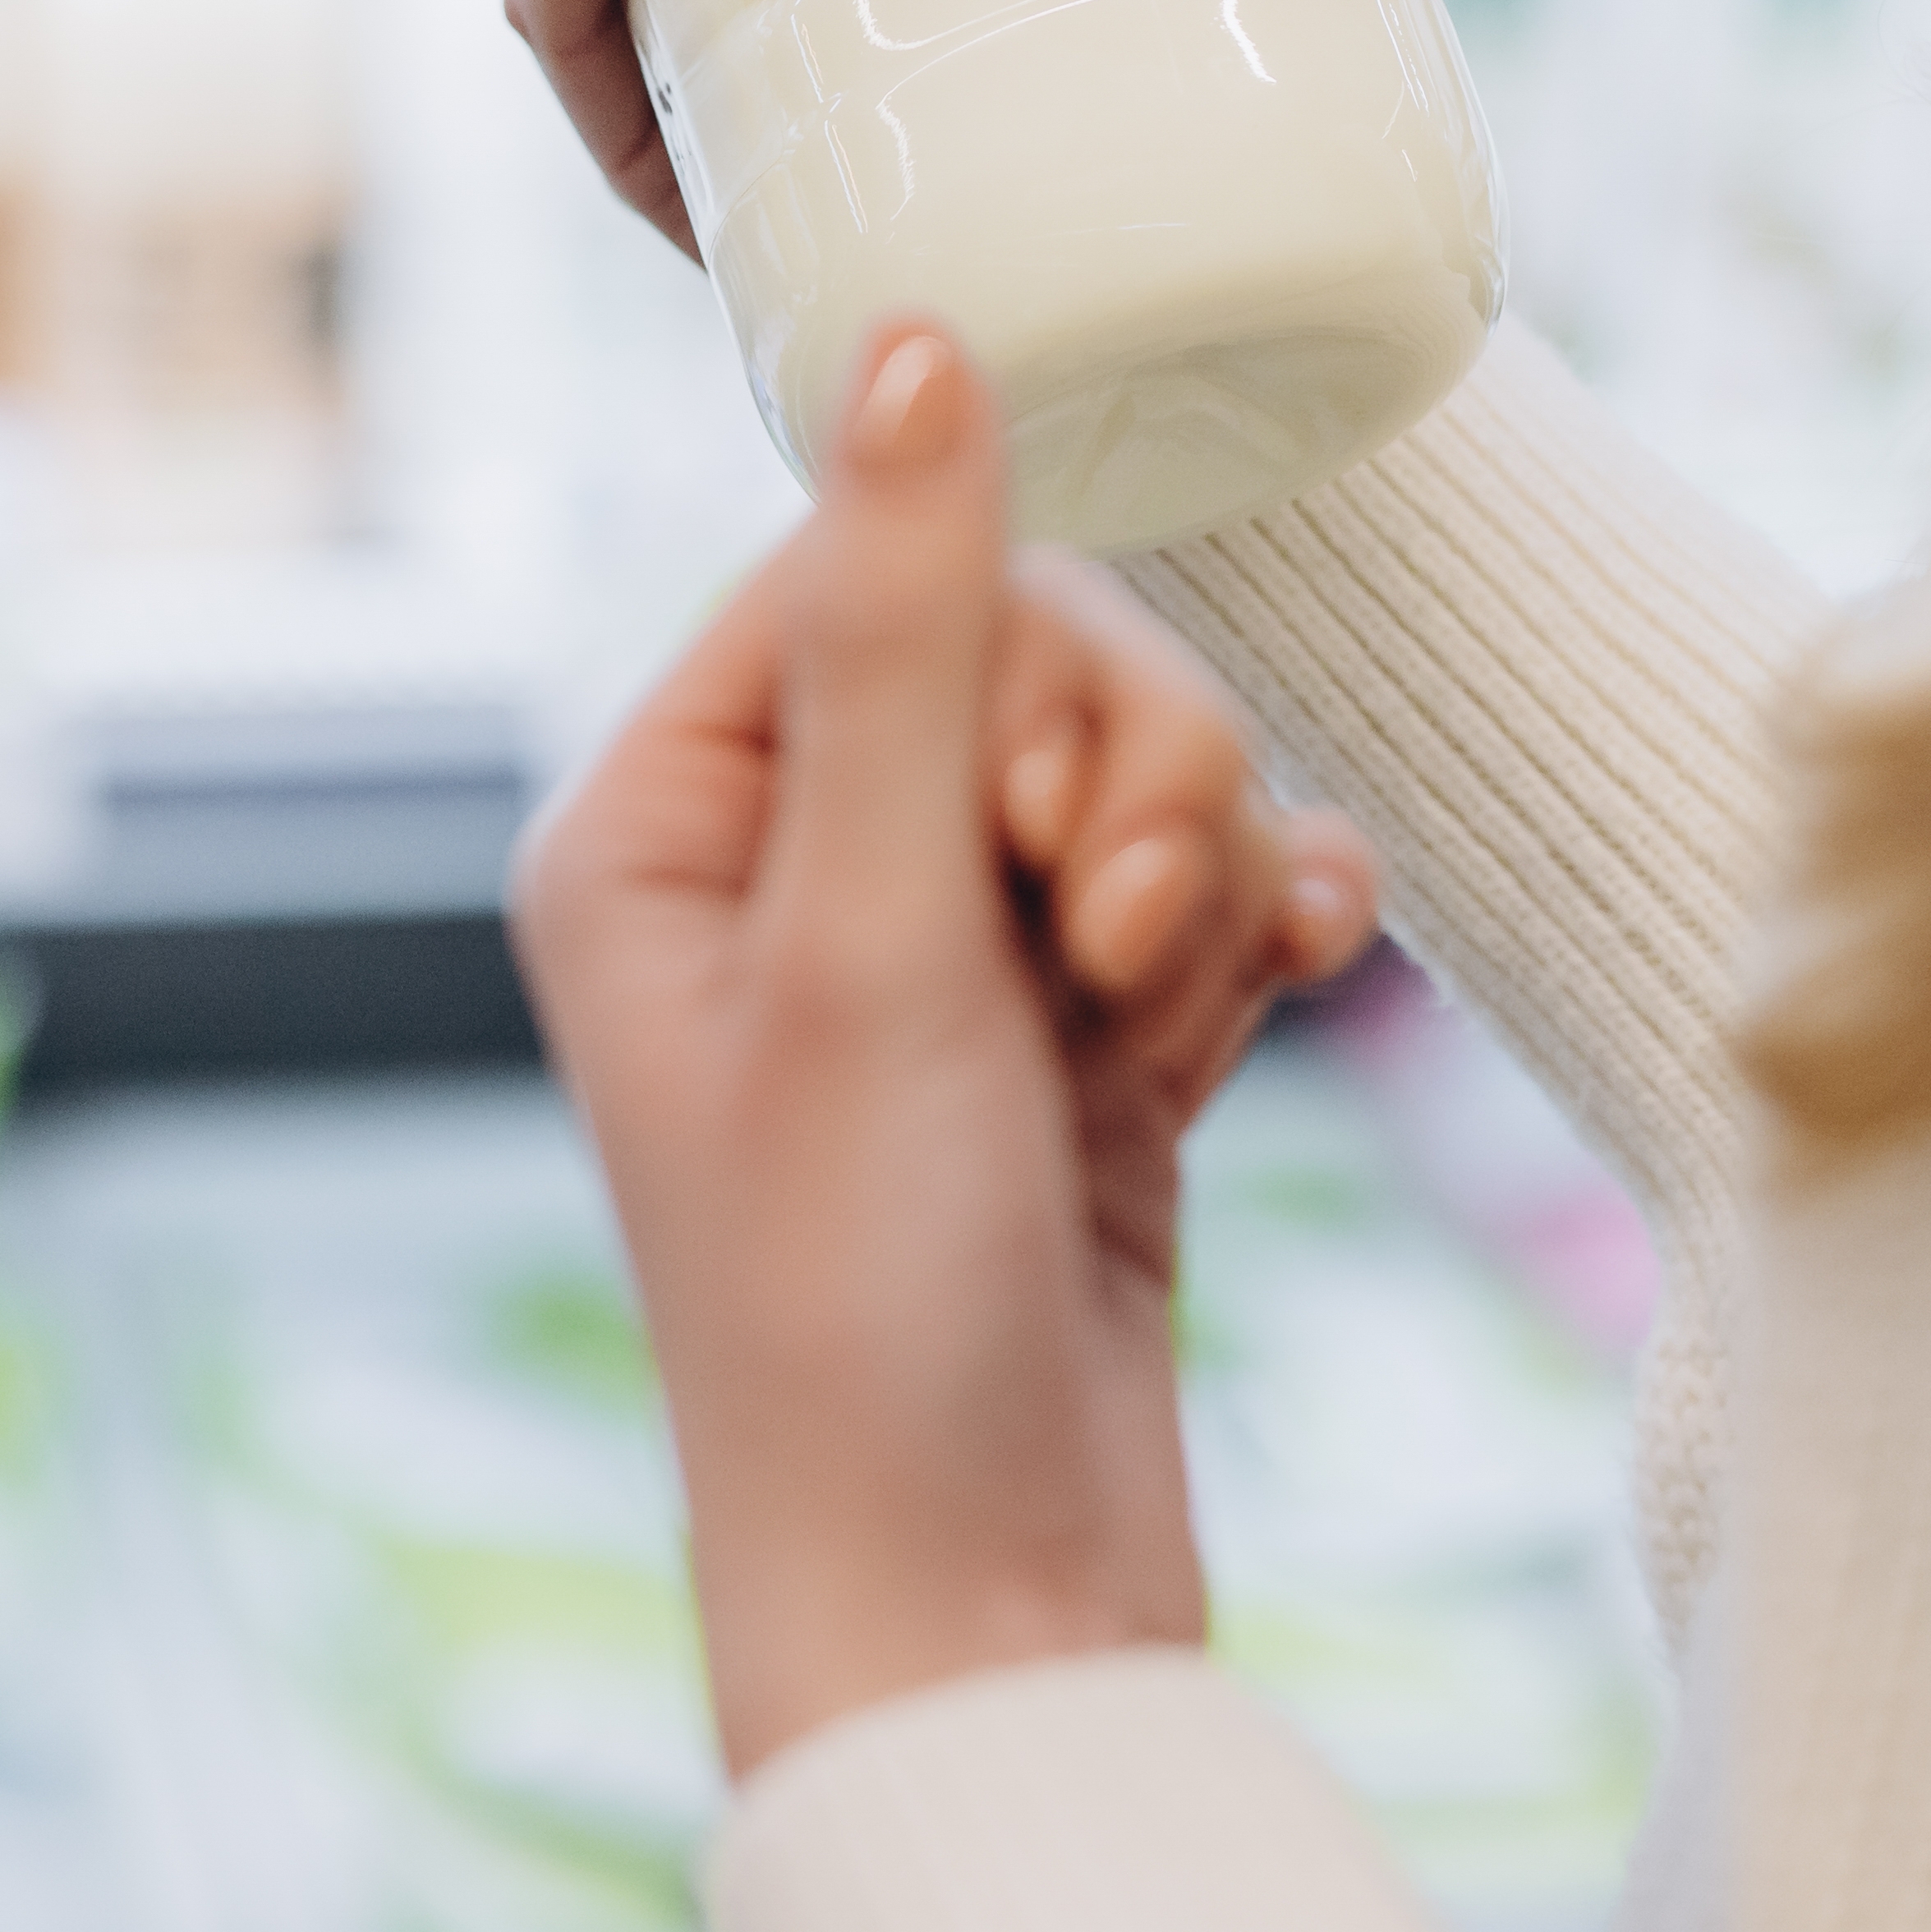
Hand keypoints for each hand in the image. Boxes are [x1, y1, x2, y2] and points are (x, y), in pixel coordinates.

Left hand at [516, 322, 1386, 1779]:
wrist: (986, 1602)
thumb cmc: (858, 1298)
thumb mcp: (873, 933)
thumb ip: (909, 628)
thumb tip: (911, 329)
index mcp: (665, 822)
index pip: (874, 565)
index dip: (1002, 659)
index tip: (1019, 832)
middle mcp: (790, 870)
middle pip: (1031, 649)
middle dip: (1117, 781)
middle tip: (1092, 947)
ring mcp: (945, 954)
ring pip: (1146, 760)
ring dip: (1191, 869)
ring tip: (1149, 1019)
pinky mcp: (1084, 1036)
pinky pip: (1218, 878)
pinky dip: (1258, 931)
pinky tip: (1265, 1003)